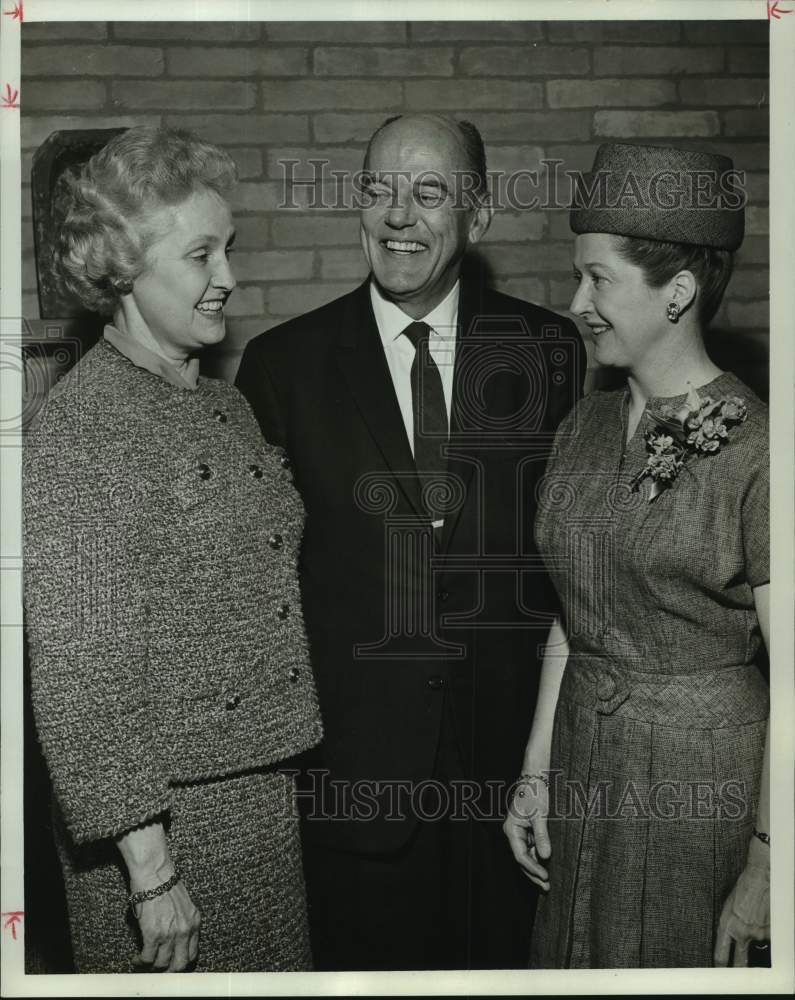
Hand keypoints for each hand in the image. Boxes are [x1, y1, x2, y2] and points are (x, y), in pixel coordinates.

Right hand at [132, 877, 200, 971]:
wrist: (155, 873)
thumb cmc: (165, 884)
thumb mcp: (184, 905)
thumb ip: (183, 923)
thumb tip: (174, 941)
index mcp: (194, 922)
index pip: (192, 953)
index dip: (181, 962)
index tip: (172, 963)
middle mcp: (185, 930)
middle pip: (180, 964)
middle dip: (169, 970)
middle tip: (159, 969)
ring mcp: (170, 934)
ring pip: (162, 964)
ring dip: (152, 967)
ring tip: (144, 963)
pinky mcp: (154, 934)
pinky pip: (148, 958)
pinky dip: (141, 961)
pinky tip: (136, 959)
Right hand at [502, 775, 551, 890]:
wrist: (535, 778)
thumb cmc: (534, 793)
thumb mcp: (539, 814)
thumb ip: (542, 836)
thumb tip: (545, 856)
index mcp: (511, 829)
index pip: (520, 855)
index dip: (532, 868)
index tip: (545, 877)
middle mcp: (514, 833)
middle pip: (522, 859)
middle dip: (534, 873)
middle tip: (546, 887)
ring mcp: (521, 832)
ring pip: (528, 855)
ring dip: (537, 867)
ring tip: (548, 882)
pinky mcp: (529, 830)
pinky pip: (533, 848)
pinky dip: (540, 858)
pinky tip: (548, 866)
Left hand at [714, 861, 769, 966]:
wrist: (760, 878)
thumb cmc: (742, 889)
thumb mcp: (728, 906)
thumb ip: (730, 925)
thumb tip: (732, 939)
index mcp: (726, 925)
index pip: (721, 954)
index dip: (720, 964)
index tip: (720, 971)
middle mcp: (741, 933)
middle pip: (739, 961)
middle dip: (738, 968)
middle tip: (736, 974)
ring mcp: (757, 934)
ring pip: (757, 943)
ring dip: (757, 934)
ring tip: (756, 916)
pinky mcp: (770, 932)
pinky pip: (768, 936)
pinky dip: (766, 929)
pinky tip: (764, 915)